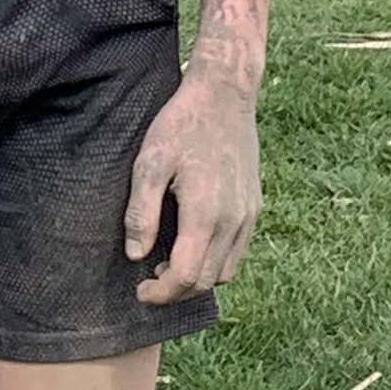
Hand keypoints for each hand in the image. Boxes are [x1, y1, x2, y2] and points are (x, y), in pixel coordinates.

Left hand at [124, 61, 262, 305]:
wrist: (224, 94)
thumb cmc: (181, 124)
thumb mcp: (150, 162)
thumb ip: (141, 212)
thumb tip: (136, 255)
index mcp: (205, 214)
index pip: (185, 277)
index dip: (160, 294)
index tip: (139, 291)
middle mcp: (232, 221)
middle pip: (205, 281)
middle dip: (175, 292)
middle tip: (149, 282)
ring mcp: (248, 215)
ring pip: (225, 272)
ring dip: (197, 279)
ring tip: (169, 265)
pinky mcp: (254, 207)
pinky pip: (238, 253)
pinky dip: (216, 263)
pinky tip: (194, 246)